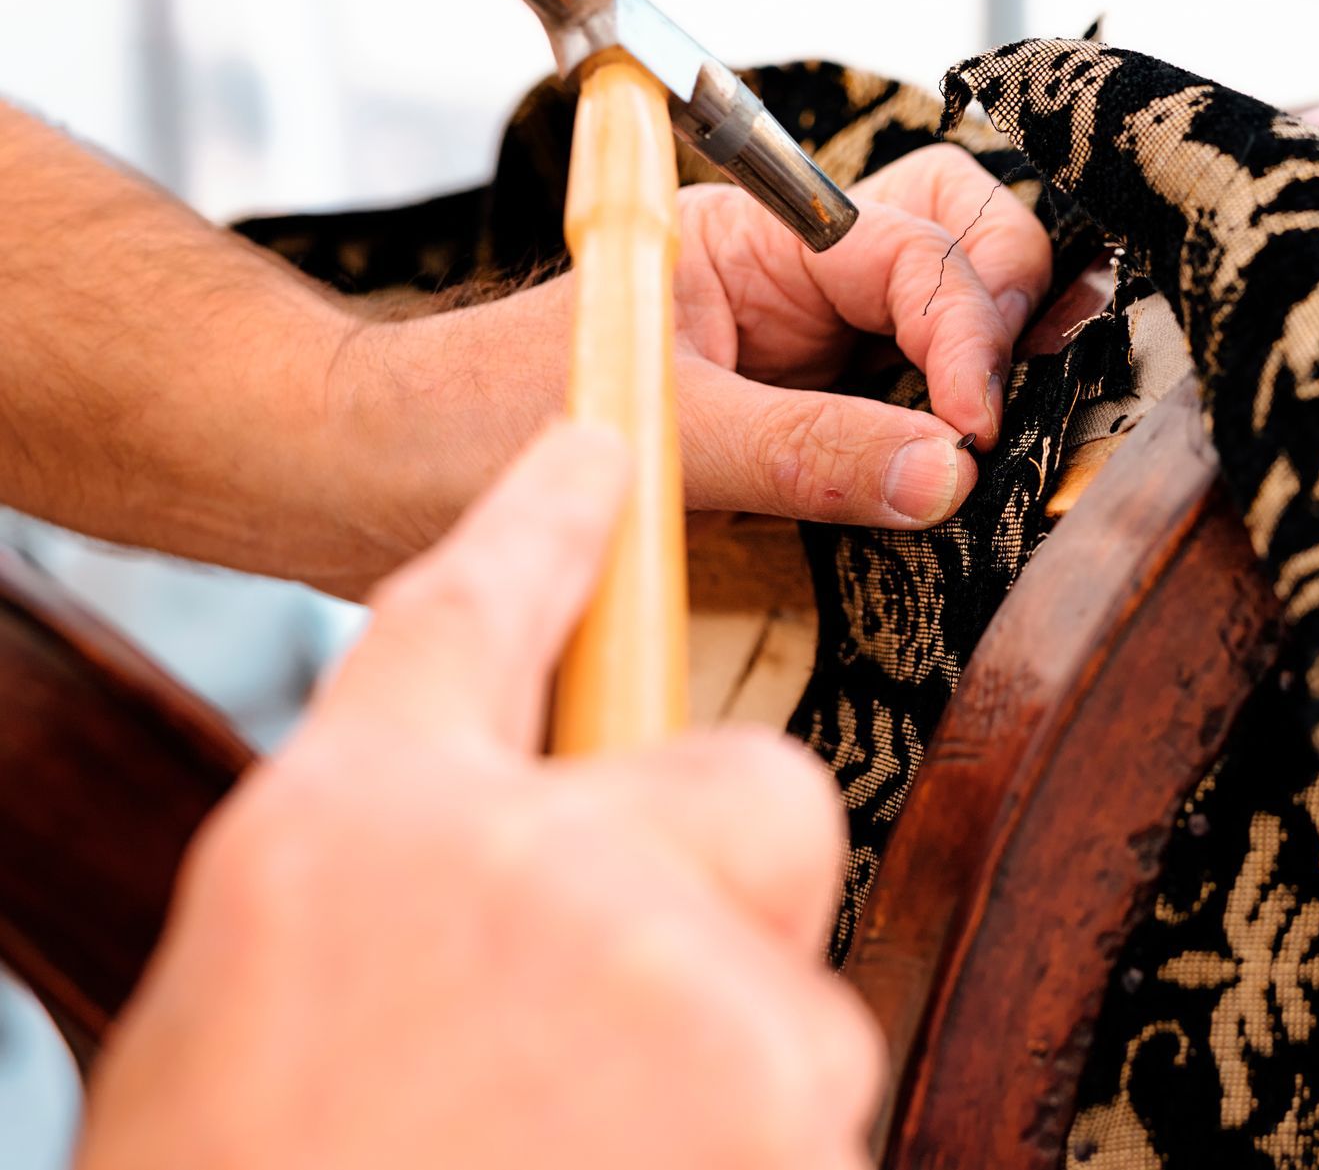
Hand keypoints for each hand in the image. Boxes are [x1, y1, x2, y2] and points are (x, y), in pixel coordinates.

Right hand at [79, 424, 883, 1169]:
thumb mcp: (278, 1000)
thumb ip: (414, 890)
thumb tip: (527, 853)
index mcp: (357, 826)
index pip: (469, 610)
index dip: (543, 524)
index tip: (594, 451)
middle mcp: (522, 861)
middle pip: (742, 783)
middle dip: (719, 872)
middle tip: (632, 998)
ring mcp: (664, 971)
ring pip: (784, 968)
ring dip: (712, 1056)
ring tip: (571, 1153)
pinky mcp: (776, 1085)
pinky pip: (809, 1083)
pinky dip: (742, 1147)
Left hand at [346, 143, 1049, 593]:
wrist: (371, 485)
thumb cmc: (467, 419)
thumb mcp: (655, 430)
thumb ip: (807, 449)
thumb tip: (946, 470)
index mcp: (753, 239)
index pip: (916, 247)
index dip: (968, 329)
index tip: (973, 427)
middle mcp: (787, 284)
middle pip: (954, 240)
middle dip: (1008, 300)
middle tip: (1008, 402)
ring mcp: (793, 353)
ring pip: (939, 325)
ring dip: (985, 368)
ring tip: (995, 443)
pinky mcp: (785, 426)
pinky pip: (893, 415)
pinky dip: (937, 442)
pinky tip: (946, 485)